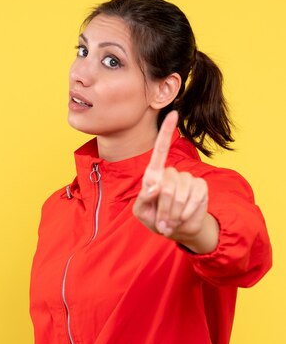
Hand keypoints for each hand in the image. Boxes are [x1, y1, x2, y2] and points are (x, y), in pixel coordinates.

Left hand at [132, 111, 217, 253]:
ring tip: (171, 220)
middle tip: (162, 221)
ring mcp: (187, 179)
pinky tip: (184, 216)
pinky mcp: (201, 187)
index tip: (174, 113)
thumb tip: (155, 186)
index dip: (167, 132)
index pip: (160, 150)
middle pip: (167, 185)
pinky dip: (187, 211)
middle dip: (163, 208)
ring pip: (179, 192)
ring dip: (174, 212)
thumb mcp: (142, 211)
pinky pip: (194, 197)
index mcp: (154, 175)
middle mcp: (171, 173)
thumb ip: (144, 198)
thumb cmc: (154, 218)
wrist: (177, 230)